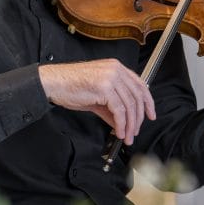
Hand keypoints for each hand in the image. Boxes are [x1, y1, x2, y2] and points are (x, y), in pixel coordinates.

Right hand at [38, 59, 155, 144]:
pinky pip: (119, 110)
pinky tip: (119, 132)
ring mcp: (111, 77)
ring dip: (130, 125)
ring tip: (127, 136)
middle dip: (139, 118)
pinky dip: (121, 124)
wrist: (54, 83)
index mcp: (116, 68)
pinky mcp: (104, 88)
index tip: (150, 114)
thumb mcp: (96, 96)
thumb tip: (121, 122)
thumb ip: (111, 107)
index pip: (140, 84)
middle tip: (135, 131)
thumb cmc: (71, 86)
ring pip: (129, 105)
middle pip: (137, 96)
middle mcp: (116, 70)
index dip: (148, 102)